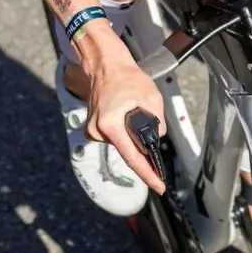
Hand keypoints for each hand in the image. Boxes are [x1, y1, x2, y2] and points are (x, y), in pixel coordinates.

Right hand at [81, 33, 166, 193]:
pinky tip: (123, 113)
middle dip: (141, 141)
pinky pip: (115, 137)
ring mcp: (93, 131)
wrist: (106, 66)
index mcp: (110, 124)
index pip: (132, 157)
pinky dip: (123, 131)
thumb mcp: (152, 98)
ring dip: (131, 133)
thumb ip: (157, 123)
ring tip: (131, 108)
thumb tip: (157, 140)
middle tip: (143, 115)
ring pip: (122, 143)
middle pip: (128, 149)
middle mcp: (97, 131)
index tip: (159, 186)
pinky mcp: (92, 129)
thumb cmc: (127, 78)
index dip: (148, 174)